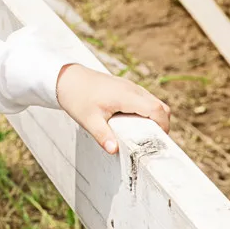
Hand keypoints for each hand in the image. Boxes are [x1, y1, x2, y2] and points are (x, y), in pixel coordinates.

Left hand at [55, 62, 169, 153]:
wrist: (66, 78)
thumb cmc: (77, 97)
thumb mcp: (88, 120)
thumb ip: (103, 136)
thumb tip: (114, 150)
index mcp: (127, 96)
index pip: (157, 109)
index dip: (163, 126)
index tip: (157, 142)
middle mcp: (132, 89)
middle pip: (160, 106)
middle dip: (160, 125)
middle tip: (148, 141)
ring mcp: (130, 87)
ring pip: (153, 102)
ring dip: (152, 118)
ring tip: (139, 135)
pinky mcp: (125, 88)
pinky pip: (144, 99)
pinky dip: (145, 112)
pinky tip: (131, 124)